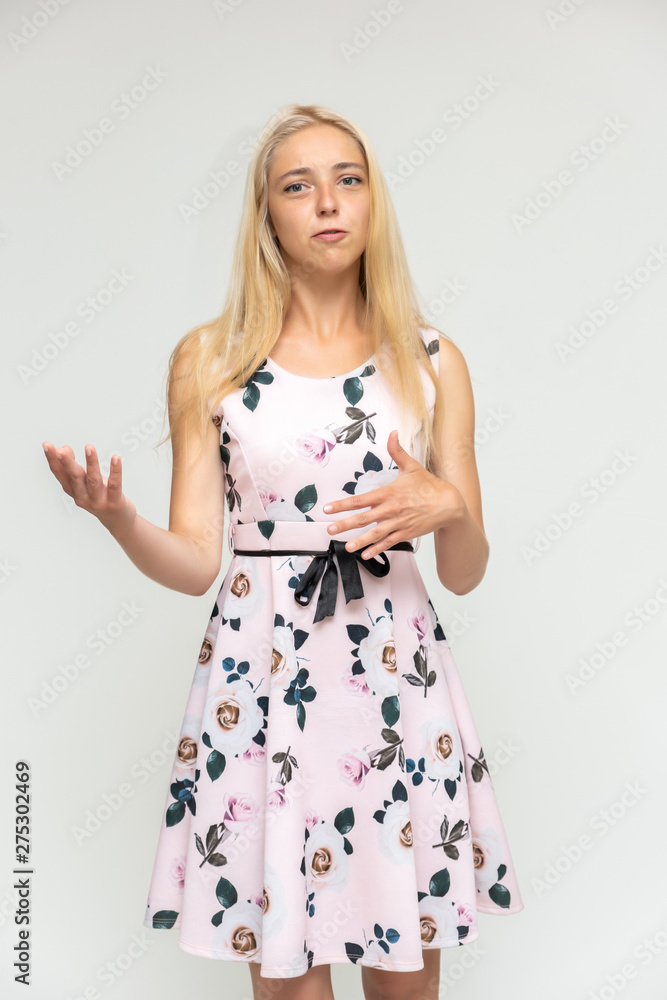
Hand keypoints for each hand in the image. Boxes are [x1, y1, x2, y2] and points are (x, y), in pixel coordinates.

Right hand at [42, 442, 135, 532]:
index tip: (47, 445)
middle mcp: (83, 497)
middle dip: (67, 463)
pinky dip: (115, 470)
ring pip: (94, 480)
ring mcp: (98, 501)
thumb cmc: (99, 496)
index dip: (52, 460)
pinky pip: (115, 484)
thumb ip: (73, 466)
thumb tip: (63, 448)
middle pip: (74, 477)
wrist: (117, 520)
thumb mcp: (84, 482)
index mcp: (73, 490)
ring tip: (89, 447)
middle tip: (61, 450)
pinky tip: (116, 457)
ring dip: (91, 463)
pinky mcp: (114, 502)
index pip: (59, 474)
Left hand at [322, 430, 464, 558]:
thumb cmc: (429, 486)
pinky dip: (377, 549)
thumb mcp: (412, 466)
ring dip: (360, 541)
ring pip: (375, 534)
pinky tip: (366, 554)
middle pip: (364, 518)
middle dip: (345, 524)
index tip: (328, 508)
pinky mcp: (406, 533)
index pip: (361, 499)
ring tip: (347, 547)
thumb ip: (397, 451)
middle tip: (330, 529)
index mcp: (389, 493)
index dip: (343, 504)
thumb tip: (392, 433)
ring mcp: (398, 523)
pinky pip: (389, 543)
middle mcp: (391, 509)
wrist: (448, 503)